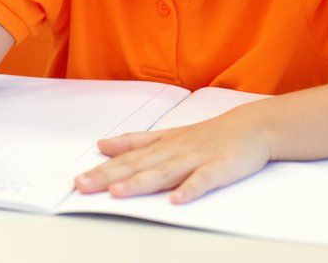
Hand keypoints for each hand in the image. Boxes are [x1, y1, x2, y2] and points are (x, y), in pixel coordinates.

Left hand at [74, 112, 269, 203]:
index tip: (78, 182)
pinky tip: (177, 200)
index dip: (102, 170)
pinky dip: (190, 189)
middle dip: (109, 177)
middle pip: (137, 166)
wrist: (250, 127)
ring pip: (164, 172)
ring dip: (140, 183)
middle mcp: (173, 151)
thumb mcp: (167, 135)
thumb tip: (102, 144)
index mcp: (160, 145)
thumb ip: (134, 141)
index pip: (126, 159)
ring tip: (117, 193)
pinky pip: (203, 180)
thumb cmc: (206, 135)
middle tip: (83, 187)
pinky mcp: (218, 168)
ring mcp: (195, 159)